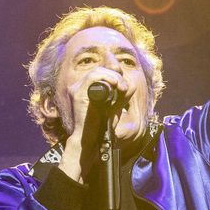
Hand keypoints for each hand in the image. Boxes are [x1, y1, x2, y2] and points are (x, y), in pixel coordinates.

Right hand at [57, 66, 126, 181]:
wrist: (91, 140)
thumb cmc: (101, 126)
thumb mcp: (116, 107)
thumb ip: (122, 95)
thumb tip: (131, 84)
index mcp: (88, 89)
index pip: (103, 72)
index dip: (115, 74)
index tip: (124, 87)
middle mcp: (81, 87)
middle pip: (101, 70)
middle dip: (117, 76)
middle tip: (125, 89)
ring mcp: (78, 89)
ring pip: (98, 71)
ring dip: (114, 77)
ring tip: (122, 89)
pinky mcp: (77, 93)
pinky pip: (92, 76)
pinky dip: (106, 77)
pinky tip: (115, 85)